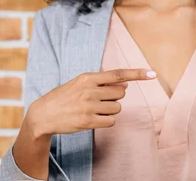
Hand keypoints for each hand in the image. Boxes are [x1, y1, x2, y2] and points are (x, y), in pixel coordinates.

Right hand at [23, 69, 155, 139]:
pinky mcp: (88, 121)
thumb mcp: (79, 83)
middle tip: (99, 100)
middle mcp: (89, 90)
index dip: (137, 74)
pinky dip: (106, 121)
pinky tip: (93, 119)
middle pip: (121, 93)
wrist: (43, 114)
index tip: (152, 74)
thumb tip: (125, 83)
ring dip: (110, 111)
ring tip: (93, 110)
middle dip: (115, 98)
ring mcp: (88, 106)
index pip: (117, 74)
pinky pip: (111, 121)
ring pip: (117, 108)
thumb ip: (102, 82)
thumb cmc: (64, 97)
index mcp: (87, 78)